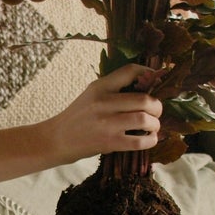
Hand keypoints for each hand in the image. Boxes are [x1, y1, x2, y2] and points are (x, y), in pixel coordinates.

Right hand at [43, 63, 162, 162]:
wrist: (57, 139)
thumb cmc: (78, 117)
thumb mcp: (91, 94)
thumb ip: (114, 89)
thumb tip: (148, 87)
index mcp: (100, 86)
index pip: (130, 71)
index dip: (149, 74)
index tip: (157, 80)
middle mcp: (103, 102)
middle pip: (144, 99)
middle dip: (157, 107)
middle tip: (156, 112)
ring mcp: (106, 123)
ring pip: (144, 119)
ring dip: (155, 124)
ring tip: (153, 126)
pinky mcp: (109, 142)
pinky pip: (139, 141)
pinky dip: (150, 140)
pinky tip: (149, 139)